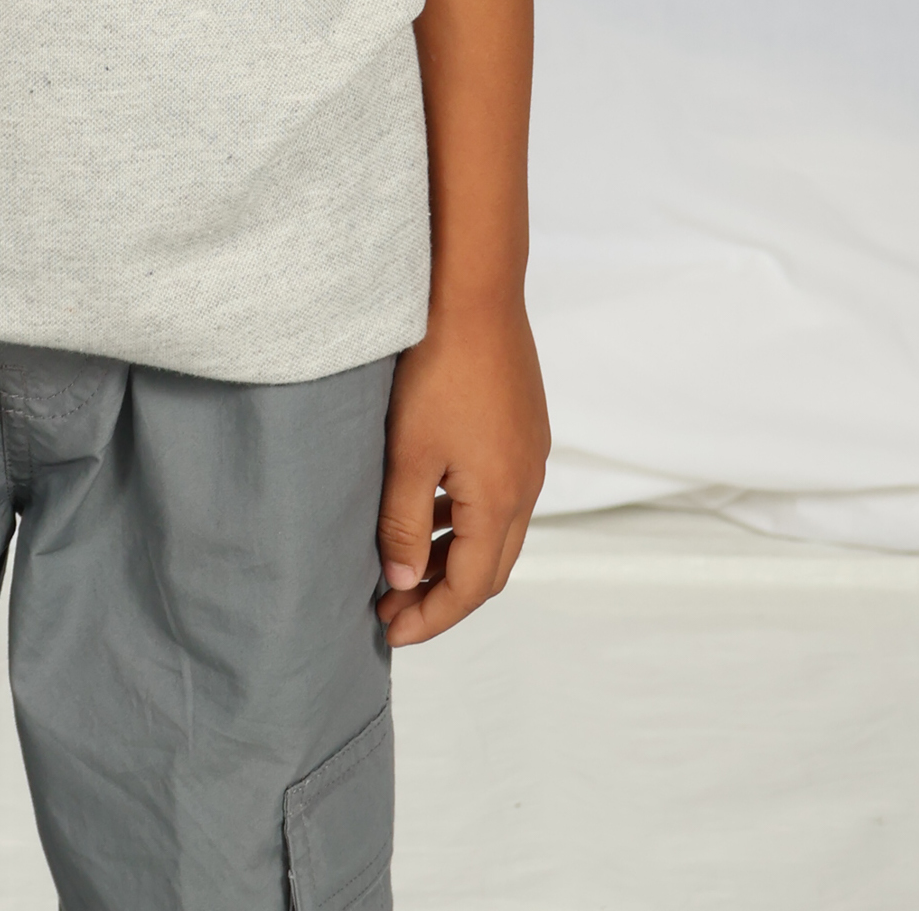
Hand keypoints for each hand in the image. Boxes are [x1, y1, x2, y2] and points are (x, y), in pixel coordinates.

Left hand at [374, 294, 548, 644]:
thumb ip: (405, 524)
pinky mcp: (521, 424)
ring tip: (402, 563)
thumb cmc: (436, 367)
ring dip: (454, 554)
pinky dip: (465, 516)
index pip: (471, 587)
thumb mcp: (408, 454)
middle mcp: (526, 481)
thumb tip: (405, 582)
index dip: (431, 617)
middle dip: (443, 595)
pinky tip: (429, 506)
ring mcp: (528, 451)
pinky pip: (498, 492)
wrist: (473, 287)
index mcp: (502, 499)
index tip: (390, 631)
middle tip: (392, 606)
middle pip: (491, 567)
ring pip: (495, 528)